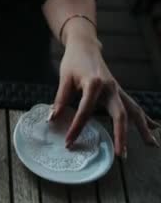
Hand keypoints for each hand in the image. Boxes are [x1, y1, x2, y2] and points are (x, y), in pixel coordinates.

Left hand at [49, 21, 160, 156]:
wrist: (85, 47)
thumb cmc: (73, 62)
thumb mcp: (64, 78)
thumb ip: (60, 99)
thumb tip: (52, 119)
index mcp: (94, 84)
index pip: (85, 111)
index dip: (76, 127)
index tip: (69, 142)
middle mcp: (110, 88)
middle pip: (120, 114)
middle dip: (121, 135)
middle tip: (120, 155)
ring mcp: (117, 90)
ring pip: (133, 110)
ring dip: (142, 128)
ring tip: (152, 144)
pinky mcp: (119, 92)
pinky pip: (133, 106)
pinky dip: (143, 118)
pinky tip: (153, 128)